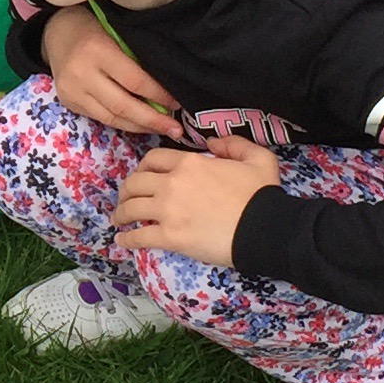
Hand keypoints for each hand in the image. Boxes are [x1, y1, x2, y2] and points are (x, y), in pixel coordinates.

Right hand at [43, 3, 182, 138]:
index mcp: (97, 50)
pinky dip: (123, 122)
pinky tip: (140, 124)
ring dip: (140, 126)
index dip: (159, 95)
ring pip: (112, 117)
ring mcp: (71, 91)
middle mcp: (81, 74)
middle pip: (123, 105)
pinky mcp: (67, 102)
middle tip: (177, 130)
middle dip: (153, 120)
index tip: (179, 103)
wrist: (56, 31)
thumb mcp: (117, 31)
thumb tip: (169, 86)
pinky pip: (101, 118)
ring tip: (162, 130)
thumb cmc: (94, 25)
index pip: (135, 80)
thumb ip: (136, 57)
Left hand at [110, 134, 285, 268]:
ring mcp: (168, 211)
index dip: (143, 167)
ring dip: (121, 213)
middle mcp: (172, 183)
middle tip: (126, 198)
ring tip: (118, 220)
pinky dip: (127, 239)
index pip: (153, 159)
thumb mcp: (257, 158)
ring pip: (131, 208)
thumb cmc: (262, 195)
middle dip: (127, 190)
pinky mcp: (170, 237)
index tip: (142, 176)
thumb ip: (233, 144)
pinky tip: (122, 240)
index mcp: (189, 163)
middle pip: (135, 182)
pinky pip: (139, 237)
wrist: (265, 229)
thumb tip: (212, 142)